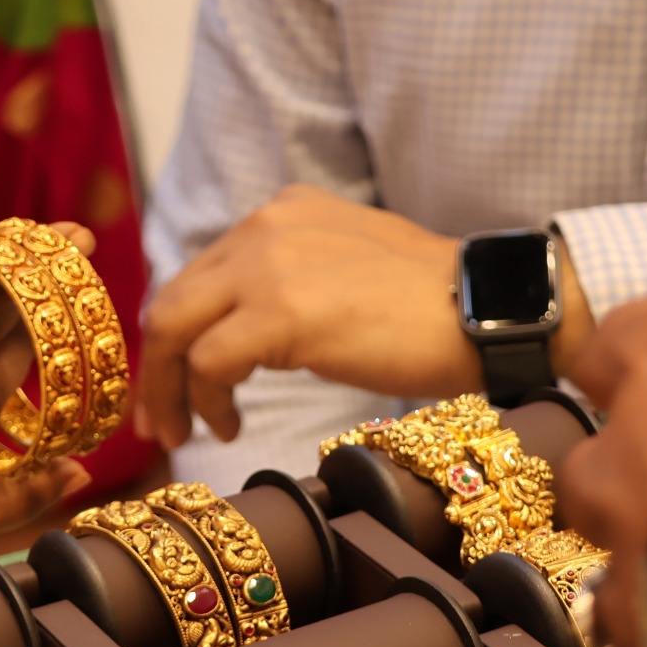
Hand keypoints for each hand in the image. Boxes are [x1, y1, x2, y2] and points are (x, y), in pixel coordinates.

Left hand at [135, 185, 595, 448]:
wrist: (488, 309)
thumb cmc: (432, 306)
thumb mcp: (343, 268)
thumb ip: (289, 281)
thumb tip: (244, 332)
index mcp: (280, 214)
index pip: (199, 275)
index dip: (177, 334)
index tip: (173, 382)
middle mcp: (264, 228)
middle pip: (174, 301)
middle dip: (157, 366)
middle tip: (157, 421)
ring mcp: (268, 265)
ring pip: (177, 329)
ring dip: (171, 390)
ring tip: (189, 431)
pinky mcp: (280, 312)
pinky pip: (210, 362)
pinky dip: (207, 401)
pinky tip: (230, 425)